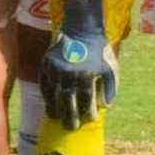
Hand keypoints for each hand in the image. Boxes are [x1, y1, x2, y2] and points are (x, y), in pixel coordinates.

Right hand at [40, 0, 115, 127]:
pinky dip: (46, 94)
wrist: (81, 28)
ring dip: (54, 108)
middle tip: (70, 127)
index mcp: (87, 75)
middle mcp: (70, 73)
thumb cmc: (99, 49)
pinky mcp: (47, 63)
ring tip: (55, 118)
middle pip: (68, 100)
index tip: (89, 120)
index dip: (87, 112)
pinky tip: (48, 102)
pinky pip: (44, 83)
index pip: (86, 99)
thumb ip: (110, 87)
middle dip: (69, 116)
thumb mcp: (110, 66)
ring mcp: (56, 68)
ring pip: (53, 93)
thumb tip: (106, 106)